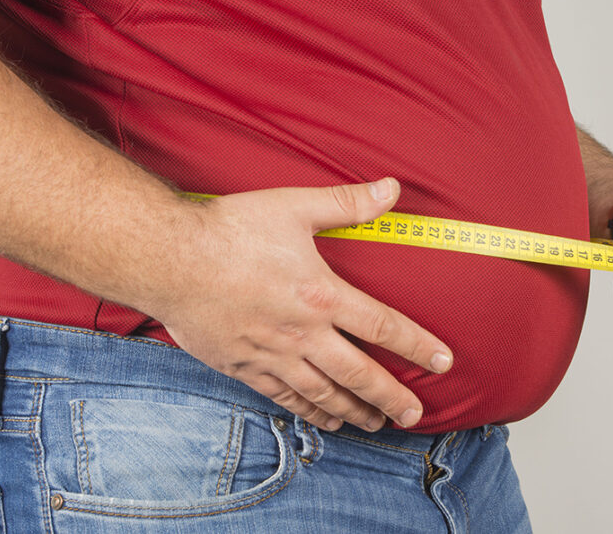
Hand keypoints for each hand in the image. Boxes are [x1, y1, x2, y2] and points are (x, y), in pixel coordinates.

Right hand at [153, 178, 452, 431]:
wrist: (168, 259)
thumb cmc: (230, 229)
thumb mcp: (293, 206)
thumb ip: (347, 203)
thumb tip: (393, 189)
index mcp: (322, 294)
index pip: (384, 327)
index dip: (418, 346)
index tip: (444, 362)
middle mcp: (303, 333)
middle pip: (359, 374)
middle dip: (392, 396)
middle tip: (416, 415)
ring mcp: (273, 354)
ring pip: (324, 394)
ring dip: (356, 411)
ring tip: (379, 423)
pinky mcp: (244, 366)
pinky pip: (285, 397)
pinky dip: (310, 412)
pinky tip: (327, 421)